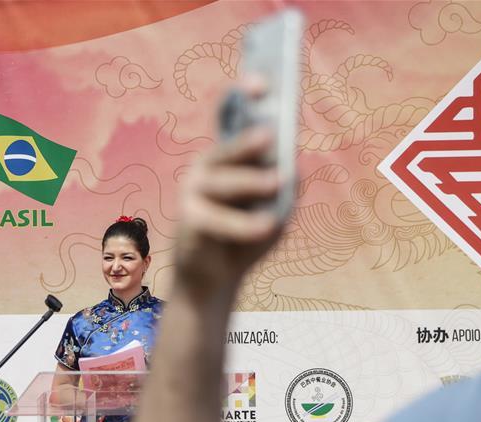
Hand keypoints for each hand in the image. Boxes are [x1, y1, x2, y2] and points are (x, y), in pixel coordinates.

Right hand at [175, 87, 286, 297]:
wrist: (215, 279)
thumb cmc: (247, 237)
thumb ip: (286, 187)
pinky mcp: (189, 221)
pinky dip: (244, 225)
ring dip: (251, 182)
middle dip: (247, 141)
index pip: (232, 118)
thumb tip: (292, 167)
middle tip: (269, 134)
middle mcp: (206, 167)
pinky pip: (220, 220)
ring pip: (225, 183)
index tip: (261, 82)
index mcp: (228, 156)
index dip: (242, 96)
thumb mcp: (277, 210)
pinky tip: (266, 226)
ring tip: (276, 182)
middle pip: (227, 149)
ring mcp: (193, 192)